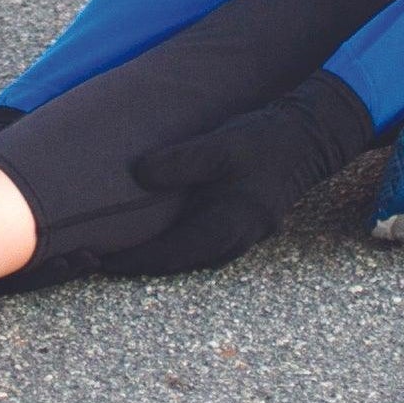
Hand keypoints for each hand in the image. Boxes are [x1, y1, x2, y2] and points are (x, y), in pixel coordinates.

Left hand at [108, 74, 375, 278]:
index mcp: (227, 227)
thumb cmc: (264, 141)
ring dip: (153, 256)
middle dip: (137, 264)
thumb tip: (138, 174)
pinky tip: (151, 231)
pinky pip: (197, 244)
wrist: (308, 137)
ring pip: (187, 257)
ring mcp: (237, 236)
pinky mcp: (237, 224)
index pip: (169, 256)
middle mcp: (232, 241)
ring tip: (116, 248)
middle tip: (95, 259)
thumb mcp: (221, 146)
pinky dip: (171, 243)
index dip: (132, 260)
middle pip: (176, 264)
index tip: (97, 259)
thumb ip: (181, 161)